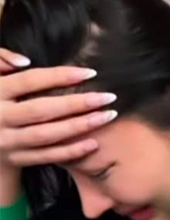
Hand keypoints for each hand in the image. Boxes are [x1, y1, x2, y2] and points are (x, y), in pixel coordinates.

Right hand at [0, 48, 116, 168]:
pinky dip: (71, 151)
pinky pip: (48, 156)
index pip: (29, 81)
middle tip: (109, 97)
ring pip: (47, 135)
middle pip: (42, 110)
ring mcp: (7, 141)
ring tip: (107, 116)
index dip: (60, 76)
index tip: (91, 73)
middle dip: (78, 103)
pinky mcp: (16, 159)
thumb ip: (1, 62)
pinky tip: (93, 143)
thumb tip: (24, 60)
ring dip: (80, 126)